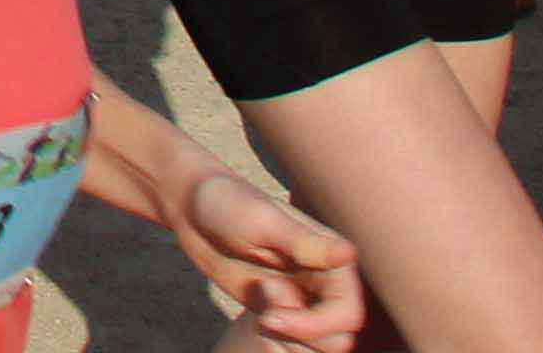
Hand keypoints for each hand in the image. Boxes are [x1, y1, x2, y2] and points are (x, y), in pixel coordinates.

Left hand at [172, 168, 362, 352]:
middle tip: (264, 315)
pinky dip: (279, 343)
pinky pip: (296, 345)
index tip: (271, 316)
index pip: (348, 314)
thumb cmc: (228, 204)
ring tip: (261, 310)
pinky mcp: (282, 311)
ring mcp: (305, 299)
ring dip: (290, 341)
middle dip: (302, 337)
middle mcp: (326, 282)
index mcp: (332, 259)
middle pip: (339, 338)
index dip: (316, 326)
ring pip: (321, 347)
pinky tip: (256, 319)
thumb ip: (303, 242)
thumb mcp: (261, 220)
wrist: (194, 208)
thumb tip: (349, 253)